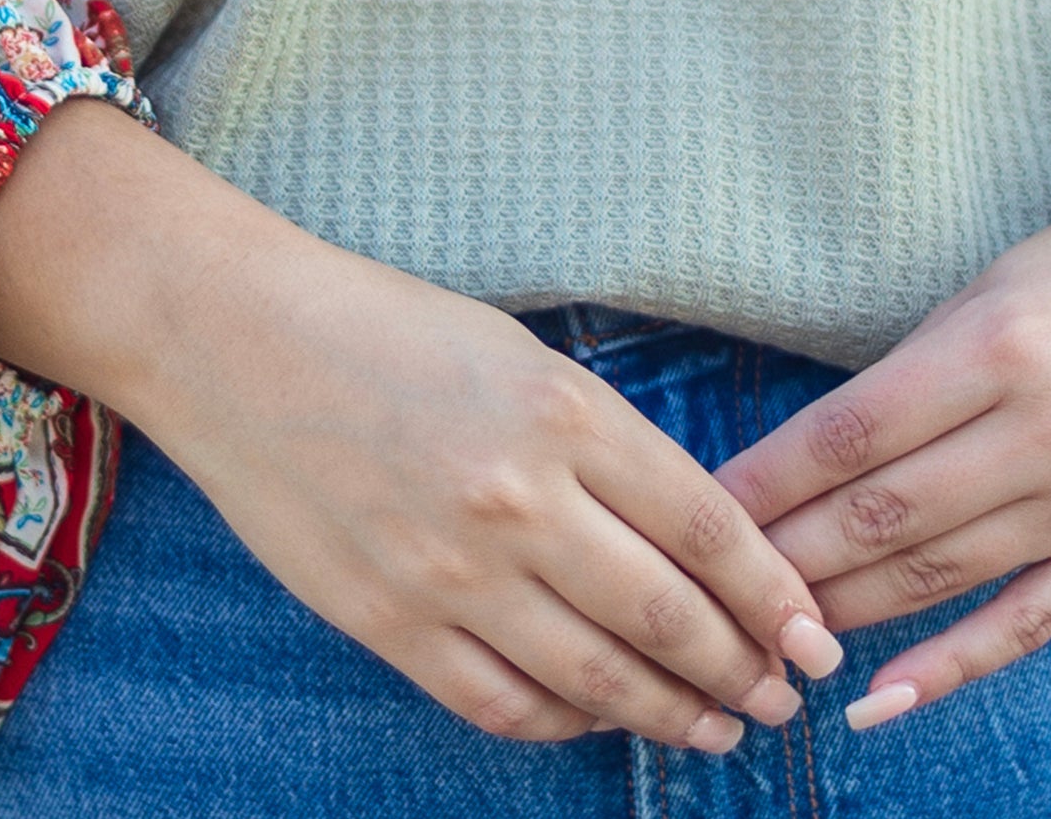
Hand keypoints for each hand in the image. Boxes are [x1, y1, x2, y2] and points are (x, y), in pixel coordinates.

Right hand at [0, 102, 842, 750]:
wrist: (235, 340)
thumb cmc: (384, 325)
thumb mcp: (517, 352)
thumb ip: (601, 440)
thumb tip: (689, 535)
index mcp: (562, 412)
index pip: (707, 529)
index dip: (774, 594)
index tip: (815, 634)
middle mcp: (518, 501)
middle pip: (668, 617)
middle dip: (744, 668)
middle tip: (784, 696)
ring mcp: (450, 573)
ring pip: (597, 680)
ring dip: (673, 712)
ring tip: (719, 724)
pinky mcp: (390, 624)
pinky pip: (504, 704)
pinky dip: (567, 723)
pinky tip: (599, 717)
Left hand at [715, 62, 1050, 728]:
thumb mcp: (994, 286)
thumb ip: (917, 371)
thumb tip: (819, 455)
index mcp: (998, 346)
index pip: (849, 434)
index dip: (767, 480)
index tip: (705, 508)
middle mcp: (1047, 432)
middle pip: (883, 515)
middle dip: (787, 558)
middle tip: (714, 587)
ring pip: (939, 576)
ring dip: (845, 610)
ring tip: (772, 631)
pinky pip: (1028, 625)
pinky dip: (948, 668)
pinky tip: (878, 698)